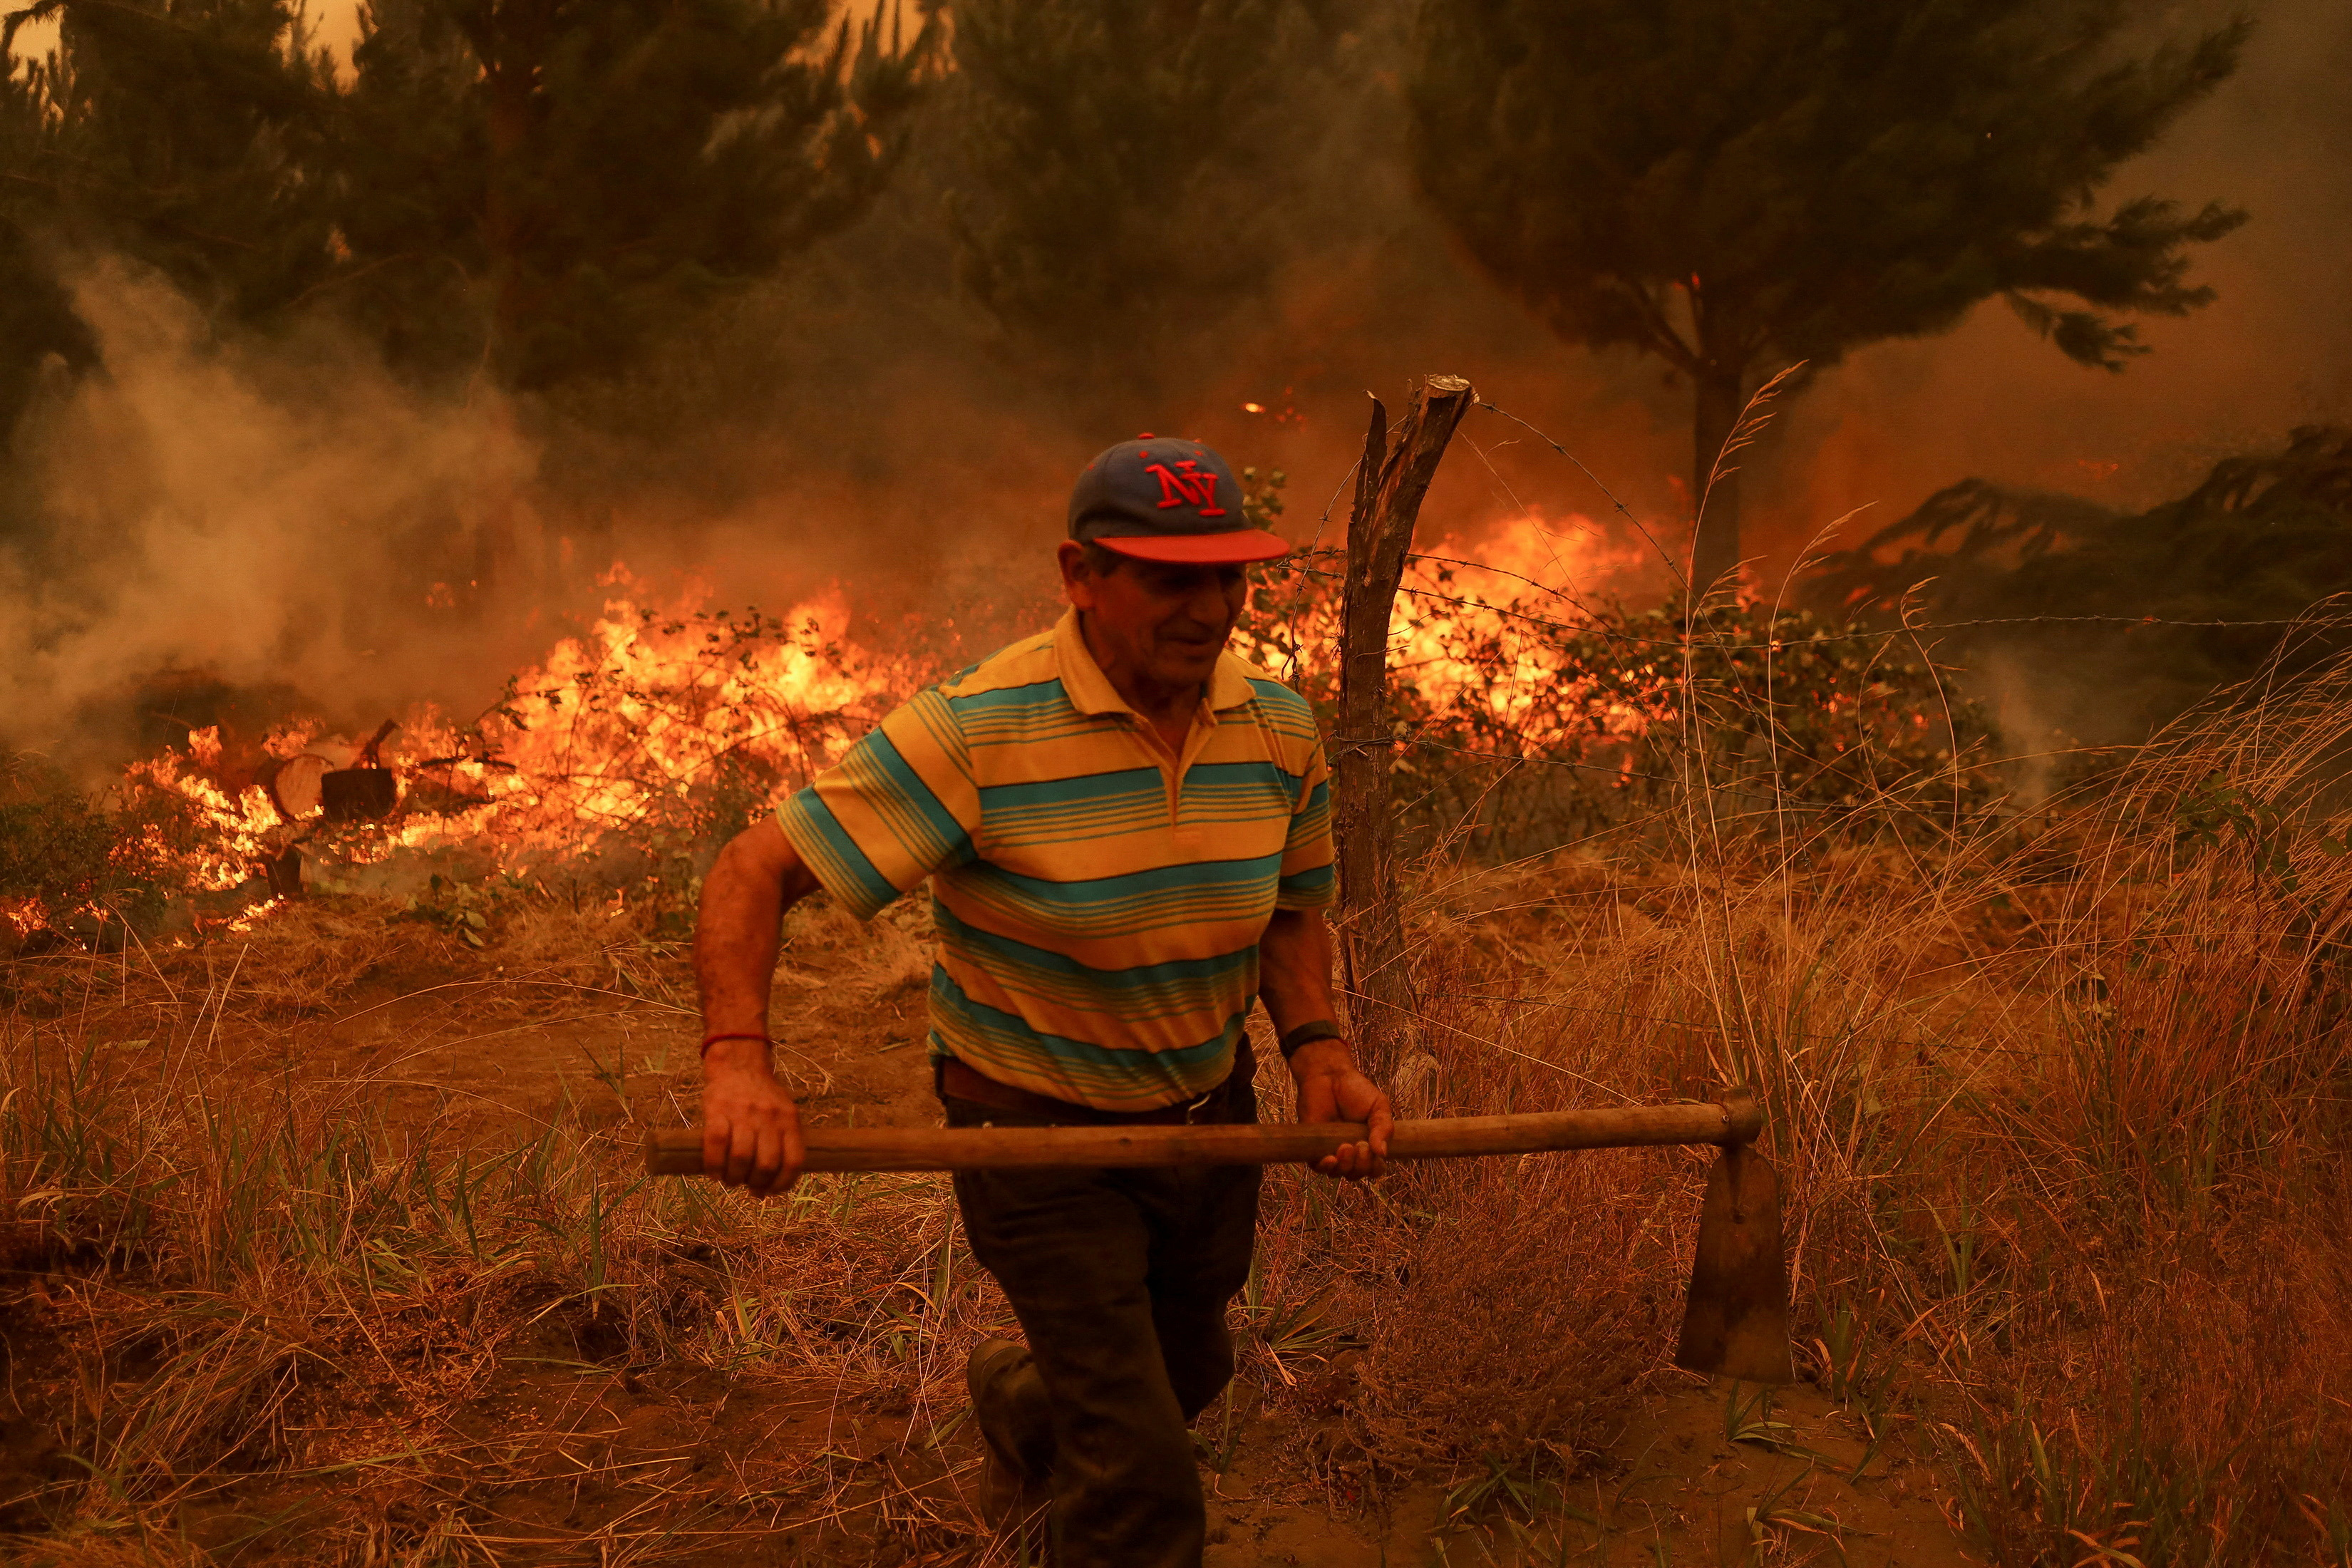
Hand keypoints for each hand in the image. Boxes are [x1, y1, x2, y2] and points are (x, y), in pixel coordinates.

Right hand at [701, 1038, 806, 1197]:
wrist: (738, 1063)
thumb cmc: (761, 1096)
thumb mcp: (783, 1113)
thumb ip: (781, 1143)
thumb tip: (768, 1186)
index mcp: (789, 1120)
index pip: (793, 1161)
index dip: (783, 1184)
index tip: (770, 1192)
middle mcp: (769, 1117)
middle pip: (766, 1164)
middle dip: (755, 1183)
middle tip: (747, 1186)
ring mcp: (743, 1114)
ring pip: (741, 1159)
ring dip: (733, 1178)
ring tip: (729, 1180)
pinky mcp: (718, 1111)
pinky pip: (716, 1145)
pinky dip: (714, 1166)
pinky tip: (714, 1172)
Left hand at [1289, 1037, 1391, 1179]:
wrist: (1329, 1075)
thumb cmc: (1356, 1090)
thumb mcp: (1379, 1106)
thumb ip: (1384, 1128)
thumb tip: (1382, 1153)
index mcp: (1369, 1145)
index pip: (1374, 1168)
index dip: (1374, 1166)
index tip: (1373, 1150)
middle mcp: (1350, 1152)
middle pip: (1357, 1174)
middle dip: (1361, 1165)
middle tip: (1359, 1144)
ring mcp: (1331, 1150)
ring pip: (1339, 1173)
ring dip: (1344, 1166)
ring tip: (1345, 1146)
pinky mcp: (1313, 1146)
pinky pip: (1318, 1167)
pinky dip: (1325, 1167)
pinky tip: (1330, 1158)